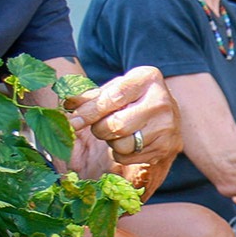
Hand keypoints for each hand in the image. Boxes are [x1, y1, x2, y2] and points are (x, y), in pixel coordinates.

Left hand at [66, 66, 180, 184]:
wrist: (167, 112)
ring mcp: (167, 127)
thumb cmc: (133, 97)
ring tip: (118, 132)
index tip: (73, 121)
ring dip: (111, 142)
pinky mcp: (166, 148)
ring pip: (122, 145)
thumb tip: (68, 104)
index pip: (113, 98)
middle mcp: (162, 102)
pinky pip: (129, 157)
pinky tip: (129, 141)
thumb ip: (91, 97)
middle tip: (100, 126)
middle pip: (116, 126)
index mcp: (148, 78)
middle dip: (100, 129)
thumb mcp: (115, 89)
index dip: (89, 112)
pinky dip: (121, 153)